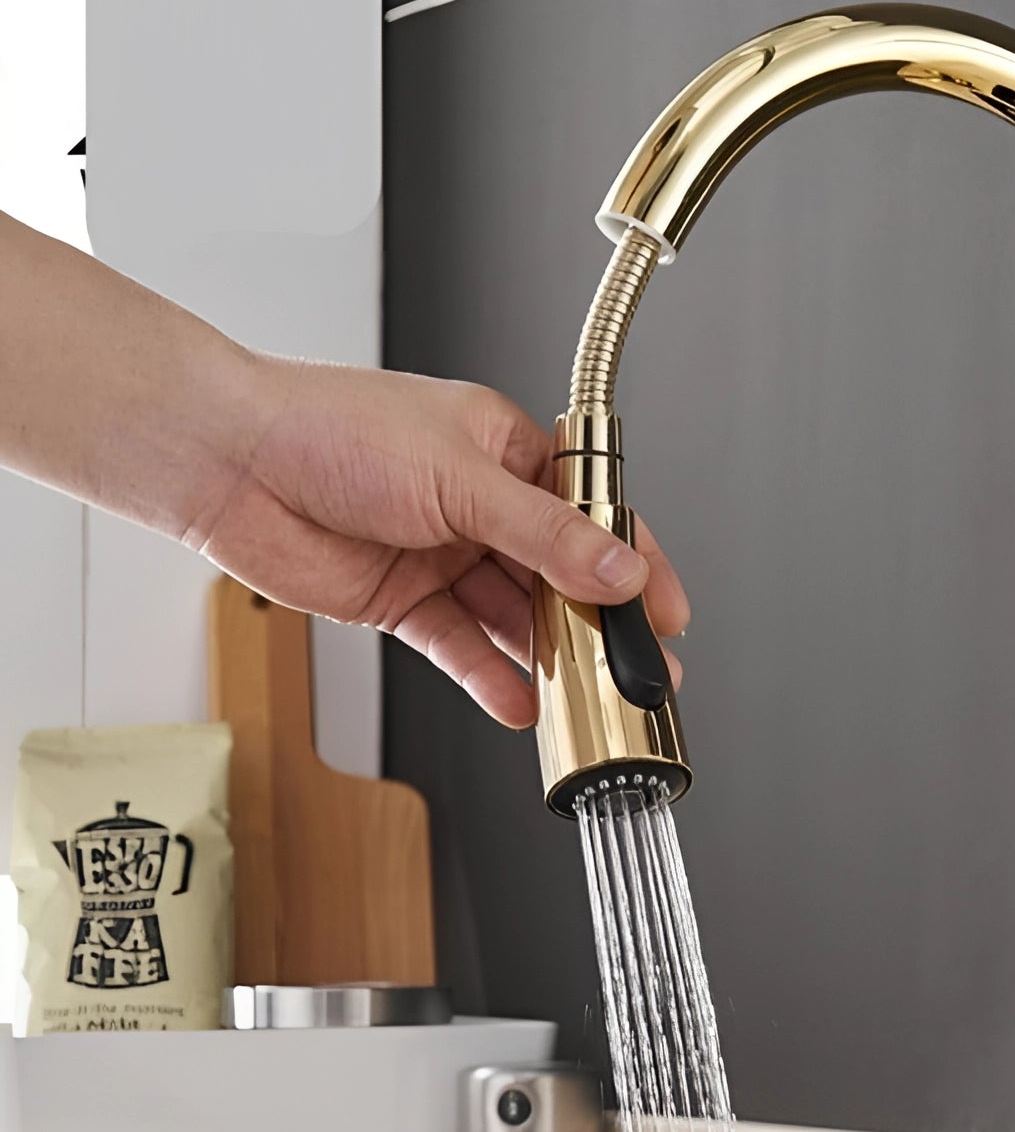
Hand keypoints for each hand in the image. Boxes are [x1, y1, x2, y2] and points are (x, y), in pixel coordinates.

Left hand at [184, 355, 688, 727]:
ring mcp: (443, 554)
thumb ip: (545, 536)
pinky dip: (490, 677)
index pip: (593, 513)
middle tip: (636, 670)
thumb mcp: (460, 478)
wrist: (231, 462)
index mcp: (506, 450)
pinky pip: (461, 645)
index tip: (666, 610)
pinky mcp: (403, 600)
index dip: (635, 562)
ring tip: (586, 698)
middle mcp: (480, 504)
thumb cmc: (330, 429)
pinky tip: (520, 702)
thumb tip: (620, 571)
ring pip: (513, 617)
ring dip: (549, 658)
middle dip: (599, 624)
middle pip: (559, 574)